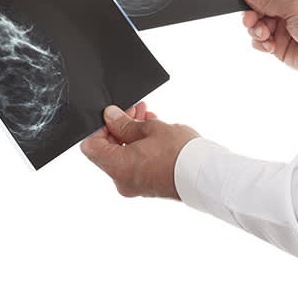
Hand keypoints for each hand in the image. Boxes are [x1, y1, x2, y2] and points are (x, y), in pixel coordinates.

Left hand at [80, 104, 199, 199]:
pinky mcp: (148, 186)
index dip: (99, 127)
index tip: (113, 115)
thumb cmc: (181, 154)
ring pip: (123, 156)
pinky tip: (154, 131)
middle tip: (135, 110)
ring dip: (131, 135)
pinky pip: (135, 164)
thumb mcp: (150, 129)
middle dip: (119, 127)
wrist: (207, 176)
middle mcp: (122, 181)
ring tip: (148, 117)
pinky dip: (140, 148)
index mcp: (117, 167)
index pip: (90, 146)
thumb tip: (110, 116)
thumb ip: (125, 123)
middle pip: (107, 151)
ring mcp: (134, 186)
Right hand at [242, 0, 297, 80]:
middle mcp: (288, 7)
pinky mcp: (279, 44)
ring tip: (265, 35)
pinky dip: (261, 43)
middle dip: (252, 14)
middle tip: (250, 21)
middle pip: (258, 6)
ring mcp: (283, 26)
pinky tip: (270, 46)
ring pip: (257, 24)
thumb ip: (269, 1)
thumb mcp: (296, 6)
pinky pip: (260, 41)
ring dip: (256, 30)